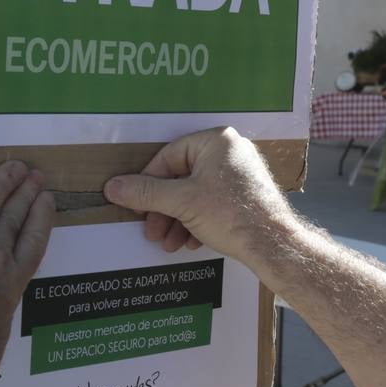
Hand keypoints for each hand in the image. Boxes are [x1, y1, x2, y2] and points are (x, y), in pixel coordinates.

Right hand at [102, 127, 299, 266]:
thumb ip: (145, 193)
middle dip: (164, 209)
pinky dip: (198, 221)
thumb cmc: (230, 215)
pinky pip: (213, 203)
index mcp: (216, 141)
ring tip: (169, 243)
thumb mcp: (181, 202)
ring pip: (196, 194)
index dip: (148, 183)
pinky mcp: (246, 195)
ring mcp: (240, 173)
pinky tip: (191, 241)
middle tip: (152, 232)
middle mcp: (230, 151)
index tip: (136, 206)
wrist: (273, 245)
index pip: (168, 157)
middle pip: (181, 178)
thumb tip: (112, 187)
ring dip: (178, 219)